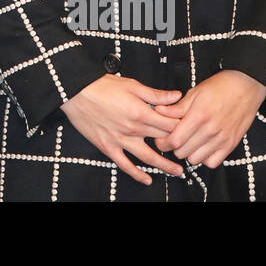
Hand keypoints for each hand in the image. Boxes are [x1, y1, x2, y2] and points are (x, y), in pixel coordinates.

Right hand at [60, 75, 185, 184]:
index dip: (182, 127)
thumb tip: (176, 96)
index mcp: (141, 112)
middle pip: (162, 140)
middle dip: (178, 146)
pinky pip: (125, 164)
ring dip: (165, 166)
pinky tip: (147, 179)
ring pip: (148, 157)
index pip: (169, 124)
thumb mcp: (132, 85)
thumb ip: (155, 94)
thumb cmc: (101, 86)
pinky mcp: (108, 147)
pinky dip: (137, 174)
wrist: (75, 92)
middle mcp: (133, 129)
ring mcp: (121, 140)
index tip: (189, 129)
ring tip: (178, 171)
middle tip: (188, 151)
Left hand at [152, 69, 265, 167]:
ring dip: (187, 153)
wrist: (245, 87)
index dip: (163, 143)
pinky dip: (204, 158)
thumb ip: (177, 107)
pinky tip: (201, 147)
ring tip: (187, 142)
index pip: (175, 140)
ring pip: (196, 159)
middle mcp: (210, 130)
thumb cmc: (220, 87)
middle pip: (182, 152)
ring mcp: (222, 139)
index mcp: (199, 116)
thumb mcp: (194, 92)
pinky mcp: (231, 144)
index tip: (160, 139)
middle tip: (172, 139)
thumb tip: (158, 111)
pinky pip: (212, 162)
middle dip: (173, 147)